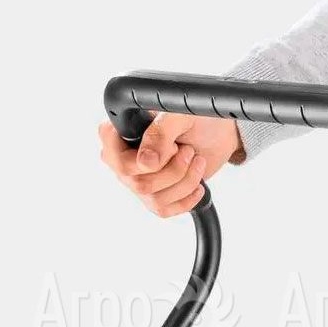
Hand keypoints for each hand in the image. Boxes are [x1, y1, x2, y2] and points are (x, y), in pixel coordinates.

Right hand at [98, 112, 241, 216]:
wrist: (217, 134)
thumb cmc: (194, 120)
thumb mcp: (179, 116)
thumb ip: (160, 133)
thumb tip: (146, 162)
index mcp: (121, 135)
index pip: (109, 154)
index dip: (140, 156)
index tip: (170, 147)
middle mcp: (124, 161)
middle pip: (137, 182)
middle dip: (173, 168)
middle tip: (186, 150)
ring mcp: (138, 180)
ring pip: (154, 199)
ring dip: (185, 179)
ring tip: (196, 160)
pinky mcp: (156, 196)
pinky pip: (164, 210)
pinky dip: (188, 197)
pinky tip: (198, 183)